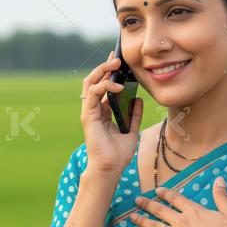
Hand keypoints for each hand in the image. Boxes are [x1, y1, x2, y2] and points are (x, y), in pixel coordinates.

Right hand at [80, 50, 142, 175]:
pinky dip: (104, 87)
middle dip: (105, 67)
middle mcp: (94, 109)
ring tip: (116, 65)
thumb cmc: (118, 153)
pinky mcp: (88, 116)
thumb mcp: (132, 129)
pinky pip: (93, 95)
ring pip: (90, 83)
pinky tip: (118, 86)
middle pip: (94, 81)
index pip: (103, 85)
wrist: (111, 168)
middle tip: (117, 58)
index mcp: (102, 111)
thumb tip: (138, 99)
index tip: (119, 60)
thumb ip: (134, 114)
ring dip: (102, 71)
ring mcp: (89, 112)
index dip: (109, 72)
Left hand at [129, 176, 226, 226]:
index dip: (165, 194)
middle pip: (159, 210)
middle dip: (147, 204)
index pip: (175, 198)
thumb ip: (221, 195)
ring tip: (131, 217)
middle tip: (137, 200)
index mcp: (193, 211)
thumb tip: (219, 179)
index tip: (156, 191)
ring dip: (141, 221)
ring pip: (154, 226)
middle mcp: (180, 221)